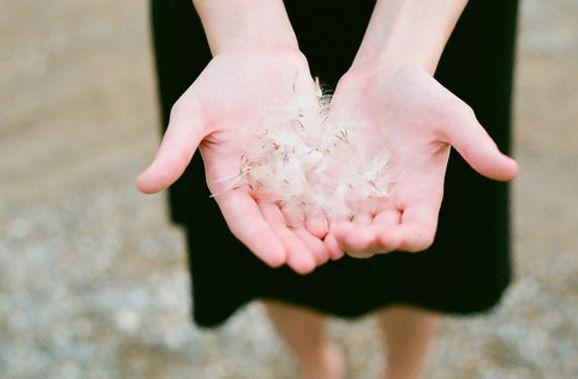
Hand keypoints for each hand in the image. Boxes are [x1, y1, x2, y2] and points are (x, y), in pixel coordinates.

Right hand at [136, 47, 329, 273]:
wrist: (259, 56)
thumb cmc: (221, 82)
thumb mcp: (193, 114)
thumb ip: (174, 151)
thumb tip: (142, 186)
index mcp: (228, 181)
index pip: (243, 219)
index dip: (260, 240)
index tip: (278, 259)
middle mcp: (258, 185)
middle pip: (276, 224)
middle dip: (292, 246)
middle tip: (311, 265)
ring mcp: (286, 175)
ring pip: (301, 214)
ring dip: (314, 235)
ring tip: (334, 252)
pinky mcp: (311, 162)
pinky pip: (323, 189)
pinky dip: (333, 208)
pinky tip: (348, 221)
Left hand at [325, 66, 517, 257]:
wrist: (381, 77)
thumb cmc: (421, 94)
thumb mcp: (451, 117)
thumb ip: (476, 145)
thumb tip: (511, 171)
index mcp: (421, 195)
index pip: (416, 234)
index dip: (403, 240)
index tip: (388, 233)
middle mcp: (390, 202)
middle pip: (379, 241)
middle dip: (364, 243)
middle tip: (347, 234)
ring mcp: (360, 195)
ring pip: (349, 232)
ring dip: (339, 239)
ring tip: (325, 233)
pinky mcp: (333, 184)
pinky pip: (324, 212)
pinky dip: (317, 221)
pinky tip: (307, 219)